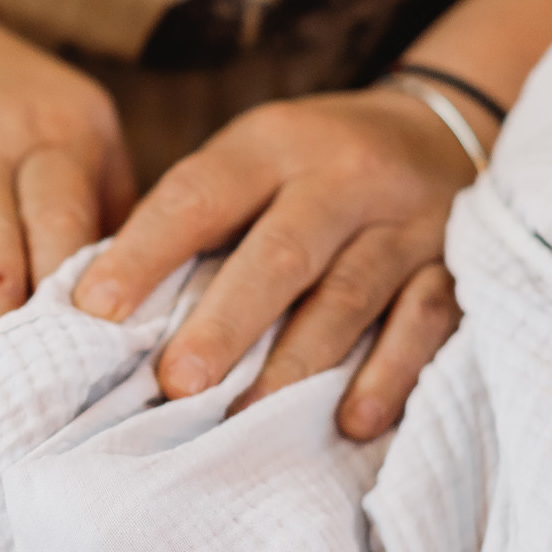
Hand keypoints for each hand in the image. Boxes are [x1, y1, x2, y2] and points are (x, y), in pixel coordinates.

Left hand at [72, 85, 475, 436]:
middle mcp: (344, 177)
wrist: (440, 131)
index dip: (145, 252)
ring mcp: (408, 223)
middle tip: (175, 383)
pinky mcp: (456, 267)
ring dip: (293, 365)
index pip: (200, 194)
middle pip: (280, 253)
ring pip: (349, 297)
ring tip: (242, 419)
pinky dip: (388, 374)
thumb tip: (103, 307)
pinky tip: (351, 421)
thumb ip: (194, 221)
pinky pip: (423, 325)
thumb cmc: (312, 166)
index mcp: (274, 144)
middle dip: (224, 323)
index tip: (95, 310)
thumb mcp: (254, 160)